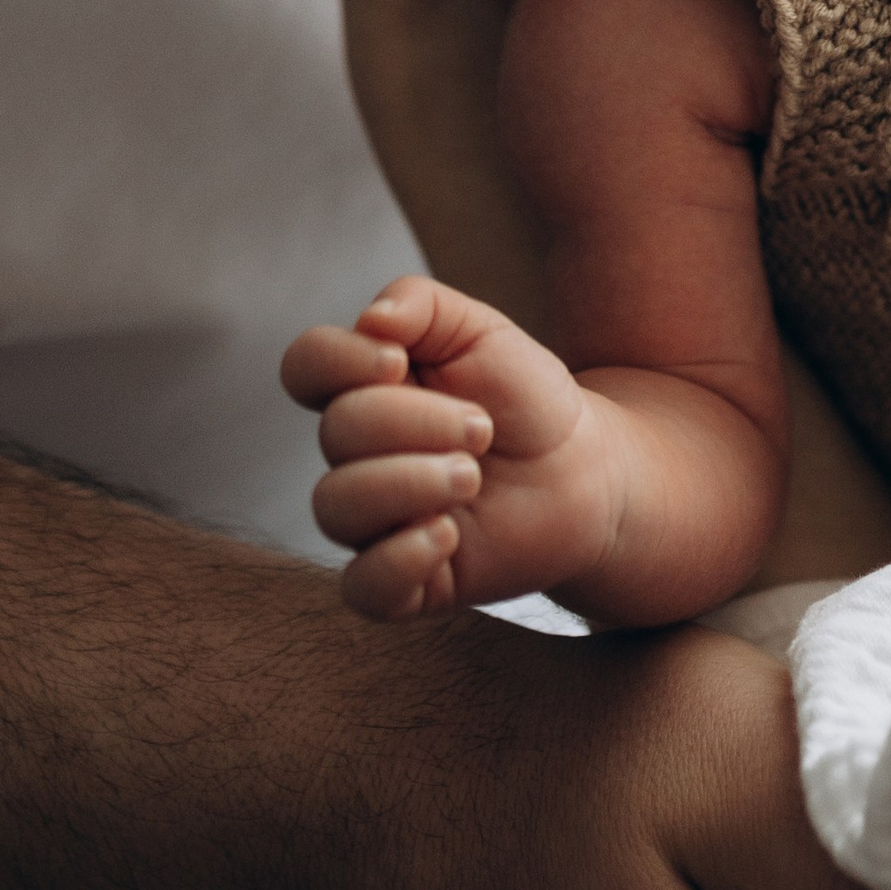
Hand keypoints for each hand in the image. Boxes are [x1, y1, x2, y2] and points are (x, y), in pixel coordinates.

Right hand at [285, 271, 615, 615]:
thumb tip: (370, 321)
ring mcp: (374, 521)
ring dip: (411, 482)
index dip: (340, 360)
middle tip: (482, 428)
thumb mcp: (481, 330)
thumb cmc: (524, 398)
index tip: (401, 361)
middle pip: (336, 432)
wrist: (585, 470)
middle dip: (417, 421)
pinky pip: (363, 585)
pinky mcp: (402, 582)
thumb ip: (420, 304)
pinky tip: (448, 533)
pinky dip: (400, 557)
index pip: (305, 366)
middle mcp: (356, 456)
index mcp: (364, 389)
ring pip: (335, 507)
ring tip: (472, 476)